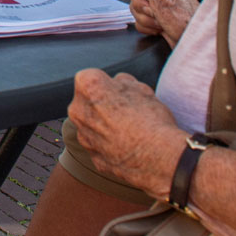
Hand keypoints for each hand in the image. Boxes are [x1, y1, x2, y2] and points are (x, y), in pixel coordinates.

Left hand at [69, 69, 188, 198]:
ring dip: (106, 126)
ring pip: (94, 125)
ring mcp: (83, 137)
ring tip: (132, 131)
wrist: (158, 158)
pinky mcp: (93, 158)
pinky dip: (112, 146)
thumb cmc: (151, 118)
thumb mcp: (140, 87)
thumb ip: (121, 82)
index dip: (111, 84)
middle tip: (129, 112)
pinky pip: (101, 147)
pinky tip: (130, 148)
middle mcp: (77, 110)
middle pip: (89, 102)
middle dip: (104, 104)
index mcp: (87, 86)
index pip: (92, 77)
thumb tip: (117, 85)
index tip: (124, 93)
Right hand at [125, 0, 198, 44]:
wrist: (193, 42)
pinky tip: (159, 26)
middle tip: (157, 11)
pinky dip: (147, 24)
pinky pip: (140, 16)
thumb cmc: (185, 23)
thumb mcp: (163, 0)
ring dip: (145, 17)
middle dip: (142, 6)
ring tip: (160, 21)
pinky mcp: (157, 10)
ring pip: (135, 5)